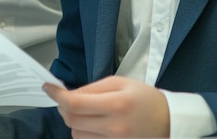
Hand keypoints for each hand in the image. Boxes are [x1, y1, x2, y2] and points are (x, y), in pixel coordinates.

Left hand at [43, 76, 169, 137]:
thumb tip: (70, 93)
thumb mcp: (121, 82)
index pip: (75, 103)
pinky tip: (92, 124)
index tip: (47, 87)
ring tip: (85, 111)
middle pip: (71, 121)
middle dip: (63, 107)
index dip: (56, 95)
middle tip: (66, 97)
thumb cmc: (144, 98)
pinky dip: (84, 133)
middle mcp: (114, 128)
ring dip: (73, 122)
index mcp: (116, 104)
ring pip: (76, 135)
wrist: (169, 122)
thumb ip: (93, 87)